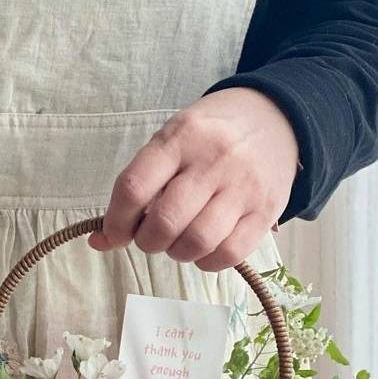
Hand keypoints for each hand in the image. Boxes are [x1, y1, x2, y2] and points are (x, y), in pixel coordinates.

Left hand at [89, 88, 298, 270]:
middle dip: (147, 241)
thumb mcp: (170, 144)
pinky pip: (228, 254)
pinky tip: (203, 249)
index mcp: (179, 138)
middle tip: (152, 236)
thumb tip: (99, 241)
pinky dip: (206, 262)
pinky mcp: (267, 210)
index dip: (116, 222)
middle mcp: (213, 160)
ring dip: (176, 253)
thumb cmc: (209, 136)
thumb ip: (136, 188)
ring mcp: (243, 186)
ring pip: (196, 242)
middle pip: (164, 222)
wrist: (278, 116)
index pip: (133, 188)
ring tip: (179, 240)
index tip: (114, 233)